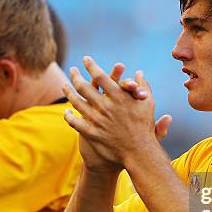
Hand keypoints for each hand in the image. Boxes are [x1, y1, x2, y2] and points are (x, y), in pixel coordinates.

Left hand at [63, 56, 170, 170]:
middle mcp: (105, 106)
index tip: (86, 60)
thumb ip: (143, 86)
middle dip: (76, 76)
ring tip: (64, 86)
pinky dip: (68, 116)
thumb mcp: (148, 104)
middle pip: (84, 87)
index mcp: (118, 97)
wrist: (139, 152)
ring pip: (77, 102)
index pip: (100, 76)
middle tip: (72, 70)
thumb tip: (139, 73)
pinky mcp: (91, 133)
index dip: (91, 66)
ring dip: (69, 92)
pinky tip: (66, 111)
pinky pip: (75, 122)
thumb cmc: (144, 127)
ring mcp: (97, 120)